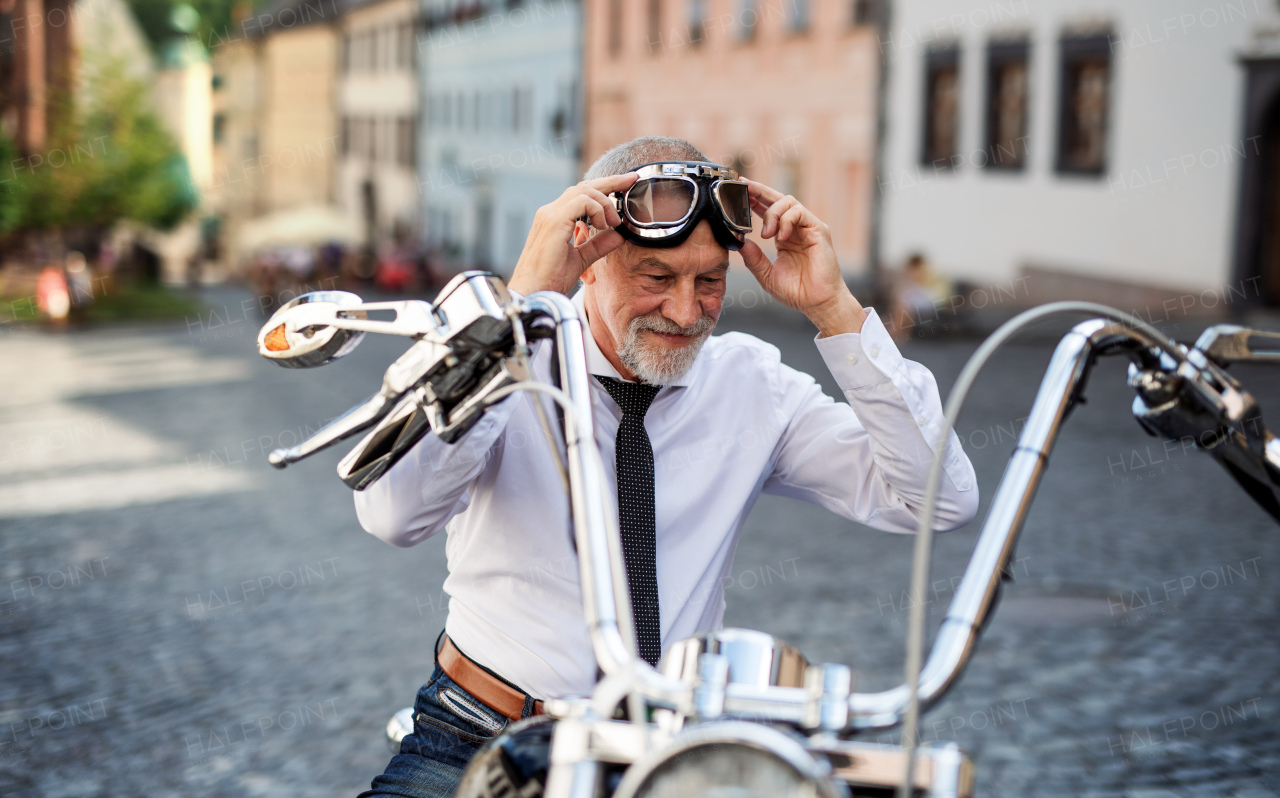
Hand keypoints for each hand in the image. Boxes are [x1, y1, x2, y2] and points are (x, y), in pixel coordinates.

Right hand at [507, 173, 637, 295]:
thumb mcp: (580, 260)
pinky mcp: (554, 221)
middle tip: (631, 182)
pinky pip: (582, 202)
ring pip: (584, 191)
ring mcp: (550, 215)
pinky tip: (603, 226)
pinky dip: (597, 210)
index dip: (605, 186)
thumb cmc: (550, 280)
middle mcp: (550, 212)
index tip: (626, 184)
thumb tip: (619, 236)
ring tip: (613, 223)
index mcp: (554, 219)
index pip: (581, 194)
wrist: (532, 293)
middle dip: (611, 182)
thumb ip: (598, 246)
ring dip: (605, 203)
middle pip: (583, 186)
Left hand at [739, 179, 866, 335]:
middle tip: (744, 187)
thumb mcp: (766, 275)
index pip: (767, 211)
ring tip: (765, 234)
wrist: (818, 304)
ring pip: (788, 202)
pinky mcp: (819, 230)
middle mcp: (796, 229)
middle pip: (778, 199)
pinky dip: (786, 220)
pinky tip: (779, 236)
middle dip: (759, 191)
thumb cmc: (796, 291)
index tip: (738, 192)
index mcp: (783, 237)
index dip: (754, 200)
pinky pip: (800, 213)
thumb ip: (753, 258)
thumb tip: (739, 241)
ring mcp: (808, 228)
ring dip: (772, 213)